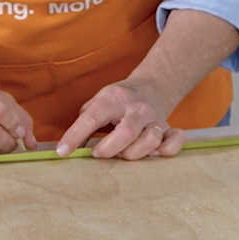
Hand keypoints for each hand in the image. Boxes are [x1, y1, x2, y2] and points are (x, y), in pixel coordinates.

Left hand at [56, 77, 186, 159]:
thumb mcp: (98, 103)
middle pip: (127, 132)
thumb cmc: (118, 101)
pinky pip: (176, 141)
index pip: (92, 118)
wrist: (153, 85)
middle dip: (109, 149)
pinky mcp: (169, 128)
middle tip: (98, 153)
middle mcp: (137, 108)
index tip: (62, 152)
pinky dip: (168, 150)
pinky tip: (155, 154)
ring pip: (150, 140)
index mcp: (113, 99)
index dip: (75, 136)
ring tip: (123, 154)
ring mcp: (155, 119)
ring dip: (134, 153)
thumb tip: (67, 150)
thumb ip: (84, 124)